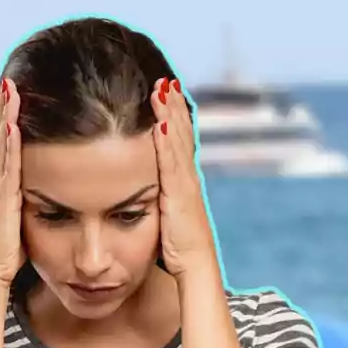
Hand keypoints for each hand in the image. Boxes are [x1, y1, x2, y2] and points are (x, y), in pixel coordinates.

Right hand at [0, 78, 23, 285]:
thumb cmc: (7, 251)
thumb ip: (26, 204)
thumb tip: (40, 197)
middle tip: (4, 80)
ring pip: (0, 144)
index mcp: (2, 184)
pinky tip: (11, 124)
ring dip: (3, 116)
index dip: (3, 119)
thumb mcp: (20, 220)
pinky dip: (9, 142)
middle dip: (0, 108)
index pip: (3, 144)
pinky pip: (7, 164)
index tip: (8, 95)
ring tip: (6, 89)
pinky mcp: (2, 197)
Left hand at [150, 77, 217, 277]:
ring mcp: (186, 185)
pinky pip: (171, 162)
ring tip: (163, 88)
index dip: (174, 117)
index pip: (179, 142)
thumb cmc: (179, 250)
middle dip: (174, 106)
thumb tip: (151, 192)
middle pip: (182, 134)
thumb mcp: (168, 218)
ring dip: (171, 114)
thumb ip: (161, 201)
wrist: (196, 268)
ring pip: (179, 141)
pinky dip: (168, 140)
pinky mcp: (180, 195)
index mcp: (184, 183)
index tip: (165, 94)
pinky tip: (161, 122)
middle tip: (166, 79)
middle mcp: (188, 178)